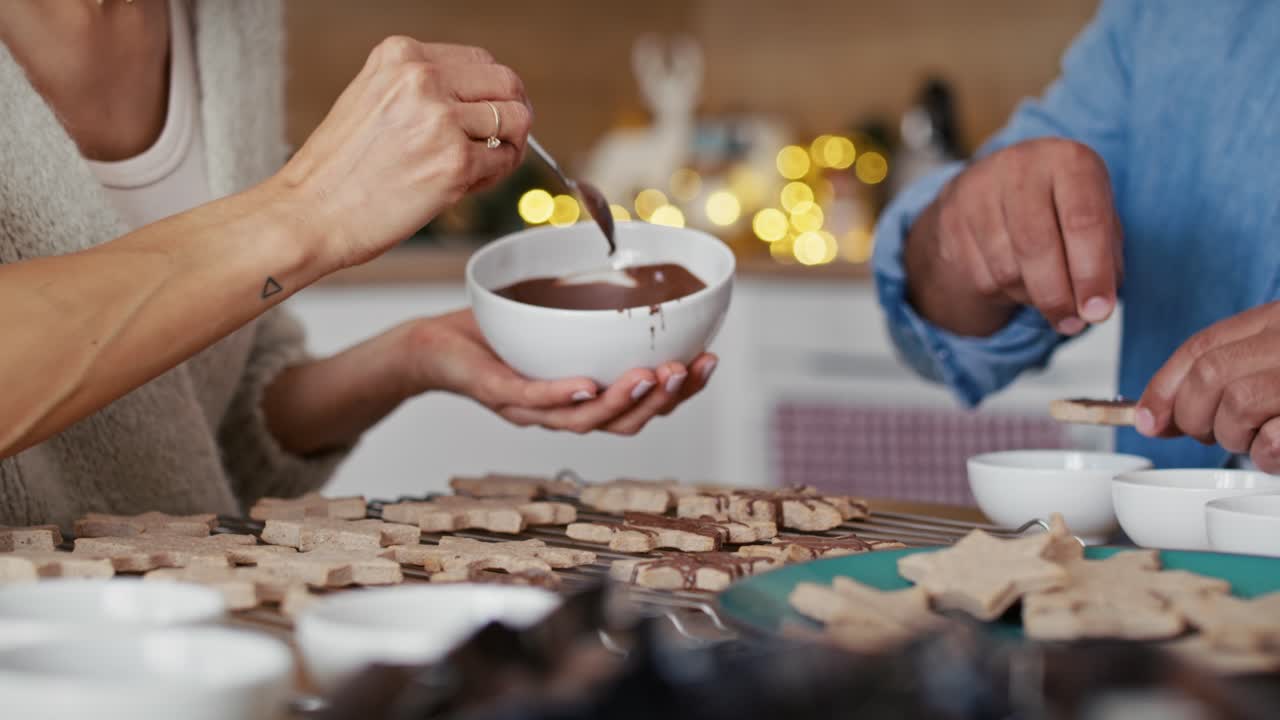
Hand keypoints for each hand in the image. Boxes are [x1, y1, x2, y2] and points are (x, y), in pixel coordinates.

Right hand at [278, 37, 532, 268]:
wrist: (309, 213)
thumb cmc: (338, 169)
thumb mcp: (373, 100)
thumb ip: (423, 91)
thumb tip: (482, 102)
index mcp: (401, 55)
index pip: (479, 61)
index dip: (490, 92)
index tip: (485, 115)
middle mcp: (422, 78)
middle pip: (507, 83)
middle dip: (513, 113)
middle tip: (503, 140)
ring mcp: (441, 120)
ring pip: (516, 119)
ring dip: (509, 145)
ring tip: (480, 166)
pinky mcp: (455, 162)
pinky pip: (504, 161)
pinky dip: (496, 175)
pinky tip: (466, 186)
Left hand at [400, 310, 717, 434]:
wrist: (430, 347)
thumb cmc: (495, 334)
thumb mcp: (554, 315)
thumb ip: (595, 304)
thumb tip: (635, 256)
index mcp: (584, 398)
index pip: (643, 405)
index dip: (681, 391)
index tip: (710, 360)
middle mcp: (561, 413)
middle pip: (624, 422)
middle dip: (663, 399)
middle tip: (688, 369)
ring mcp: (528, 409)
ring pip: (583, 420)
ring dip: (622, 401)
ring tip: (651, 374)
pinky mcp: (494, 394)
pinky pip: (532, 400)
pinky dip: (561, 395)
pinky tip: (585, 384)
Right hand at [906, 138, 1123, 336]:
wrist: (993, 187)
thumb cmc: (1057, 207)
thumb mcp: (1095, 216)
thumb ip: (1105, 258)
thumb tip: (1096, 306)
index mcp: (1067, 159)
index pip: (1083, 221)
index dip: (1092, 273)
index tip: (1099, 312)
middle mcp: (1019, 167)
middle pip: (1037, 246)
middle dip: (1058, 296)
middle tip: (1072, 323)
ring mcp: (978, 193)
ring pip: (1006, 269)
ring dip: (1032, 296)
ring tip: (1045, 292)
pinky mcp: (950, 220)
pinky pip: (982, 277)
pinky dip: (1005, 293)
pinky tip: (1016, 280)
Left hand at [1137, 301, 1279, 470]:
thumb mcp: (1268, 362)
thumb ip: (1215, 380)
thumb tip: (1151, 418)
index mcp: (1275, 320)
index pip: (1201, 346)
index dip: (1163, 386)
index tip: (1146, 419)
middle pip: (1208, 374)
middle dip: (1192, 415)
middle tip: (1209, 434)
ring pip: (1238, 404)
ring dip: (1231, 435)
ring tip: (1253, 439)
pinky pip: (1272, 440)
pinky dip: (1264, 455)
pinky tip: (1275, 450)